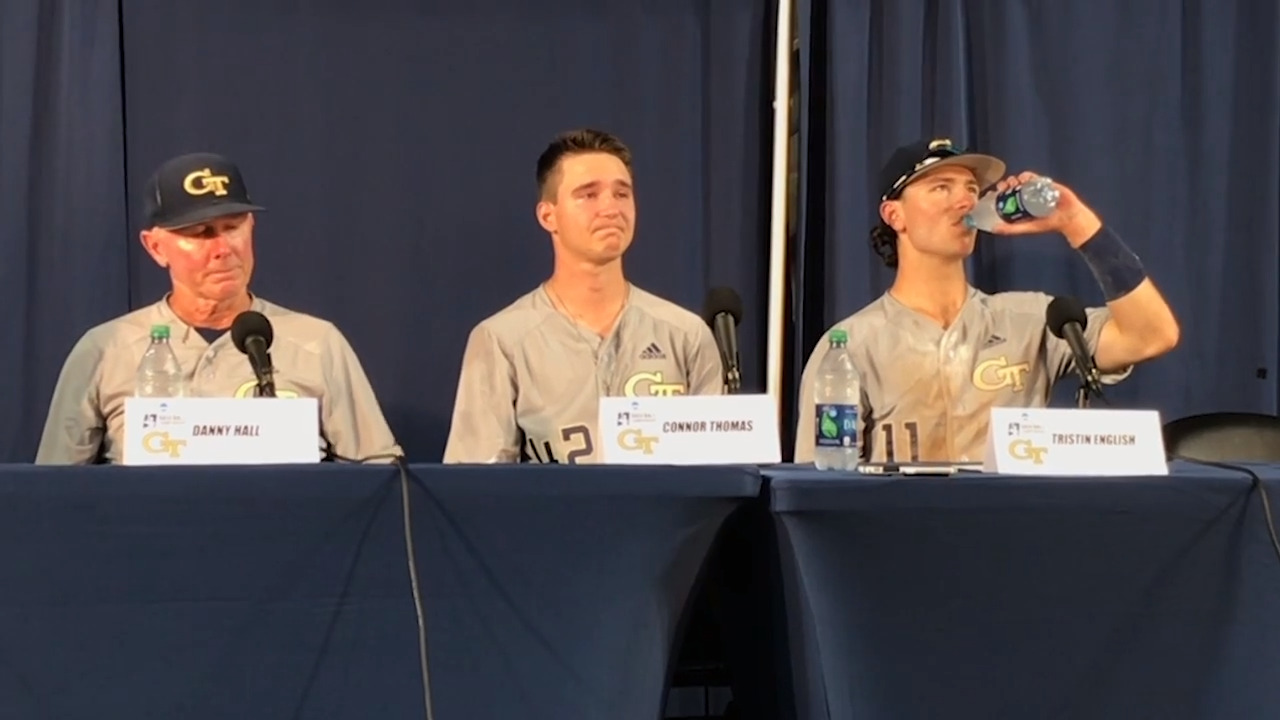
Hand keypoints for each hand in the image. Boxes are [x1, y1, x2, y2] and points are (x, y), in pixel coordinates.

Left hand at [984, 171, 1101, 247]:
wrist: (1067, 218)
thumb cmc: (1048, 223)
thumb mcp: (1027, 227)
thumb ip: (1011, 229)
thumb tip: (994, 229)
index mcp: (1021, 204)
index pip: (1008, 194)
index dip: (1001, 190)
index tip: (997, 190)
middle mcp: (1027, 194)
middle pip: (1013, 185)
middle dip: (1007, 183)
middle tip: (1005, 186)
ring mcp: (1037, 188)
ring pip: (1023, 179)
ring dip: (1016, 178)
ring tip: (1014, 182)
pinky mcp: (1046, 183)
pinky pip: (1035, 177)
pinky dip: (1029, 176)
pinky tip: (1025, 179)